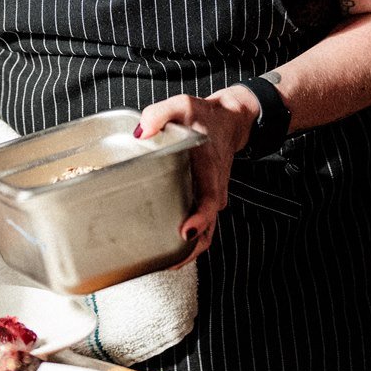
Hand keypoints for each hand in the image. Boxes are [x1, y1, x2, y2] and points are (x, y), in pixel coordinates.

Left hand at [135, 89, 258, 255]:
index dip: (199, 218)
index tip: (186, 231)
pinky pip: (202, 228)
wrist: (230, 121)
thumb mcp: (182, 105)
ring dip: (188, 252)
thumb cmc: (205, 115)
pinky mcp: (207, 200)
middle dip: (189, 250)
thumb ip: (160, 114)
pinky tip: (168, 251)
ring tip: (161, 265)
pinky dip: (189, 244)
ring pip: (206, 234)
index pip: (209, 199)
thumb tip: (140, 131)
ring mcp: (212, 197)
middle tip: (164, 263)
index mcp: (209, 168)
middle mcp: (214, 188)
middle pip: (207, 229)